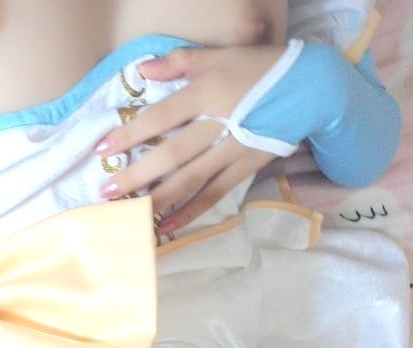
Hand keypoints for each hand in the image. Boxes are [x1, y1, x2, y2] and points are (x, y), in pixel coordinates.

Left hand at [93, 44, 287, 232]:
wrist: (312, 89)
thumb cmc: (260, 68)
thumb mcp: (219, 55)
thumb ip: (179, 63)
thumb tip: (142, 71)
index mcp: (209, 92)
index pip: (161, 117)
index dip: (130, 133)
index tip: (101, 148)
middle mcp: (219, 124)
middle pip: (171, 156)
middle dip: (137, 176)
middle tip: (107, 193)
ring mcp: (233, 151)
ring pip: (190, 181)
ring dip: (157, 199)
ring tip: (129, 213)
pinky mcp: (245, 169)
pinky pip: (213, 195)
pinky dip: (189, 213)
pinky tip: (165, 226)